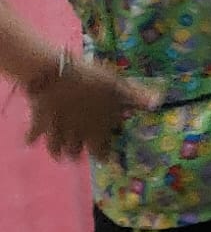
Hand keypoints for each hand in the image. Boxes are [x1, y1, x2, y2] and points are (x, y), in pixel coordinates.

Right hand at [24, 61, 159, 162]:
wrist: (58, 76)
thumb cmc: (92, 80)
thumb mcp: (118, 86)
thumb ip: (136, 97)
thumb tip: (157, 105)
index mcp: (97, 131)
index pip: (102, 153)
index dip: (104, 155)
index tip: (104, 155)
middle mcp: (77, 137)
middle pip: (76, 154)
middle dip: (78, 152)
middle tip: (80, 147)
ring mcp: (56, 132)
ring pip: (56, 151)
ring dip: (59, 150)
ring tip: (61, 147)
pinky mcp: (39, 123)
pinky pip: (33, 136)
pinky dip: (32, 138)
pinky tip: (32, 139)